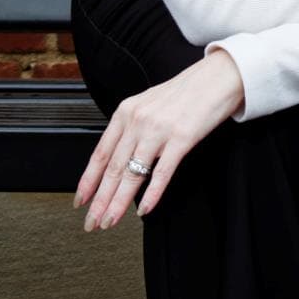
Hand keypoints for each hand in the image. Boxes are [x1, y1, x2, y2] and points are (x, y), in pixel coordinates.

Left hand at [75, 47, 244, 229]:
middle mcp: (138, 120)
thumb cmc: (185, 91)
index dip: (88, 181)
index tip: (81, 201)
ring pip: (133, 174)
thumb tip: (117, 157)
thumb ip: (132, 127)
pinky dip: (151, 195)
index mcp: (126, 111)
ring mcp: (159, 130)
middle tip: (92, 222)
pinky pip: (161, 172)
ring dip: (119, 203)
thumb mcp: (148, 103)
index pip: (101, 153)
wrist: (217, 76)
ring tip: (111, 221)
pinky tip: (144, 210)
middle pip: (114, 168)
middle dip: (100, 200)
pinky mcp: (182, 138)